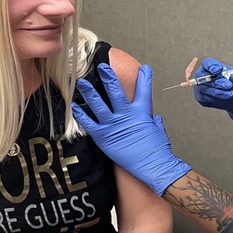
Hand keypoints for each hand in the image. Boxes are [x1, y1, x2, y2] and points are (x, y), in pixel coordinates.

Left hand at [72, 64, 190, 195]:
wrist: (153, 166)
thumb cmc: (157, 151)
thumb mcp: (159, 131)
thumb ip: (155, 121)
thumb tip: (156, 118)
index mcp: (142, 112)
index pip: (144, 89)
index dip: (144, 76)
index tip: (144, 67)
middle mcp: (126, 115)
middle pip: (115, 91)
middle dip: (108, 77)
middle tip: (101, 66)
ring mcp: (114, 126)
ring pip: (98, 104)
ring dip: (89, 92)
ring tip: (81, 82)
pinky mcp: (104, 137)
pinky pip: (89, 123)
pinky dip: (81, 114)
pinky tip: (74, 106)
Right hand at [191, 57, 232, 122]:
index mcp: (211, 65)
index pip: (207, 63)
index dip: (211, 66)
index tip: (219, 70)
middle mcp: (203, 75)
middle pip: (203, 77)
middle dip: (216, 82)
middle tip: (229, 85)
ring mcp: (200, 87)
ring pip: (204, 89)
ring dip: (218, 92)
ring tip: (231, 94)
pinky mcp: (201, 98)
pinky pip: (204, 99)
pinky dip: (215, 99)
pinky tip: (224, 98)